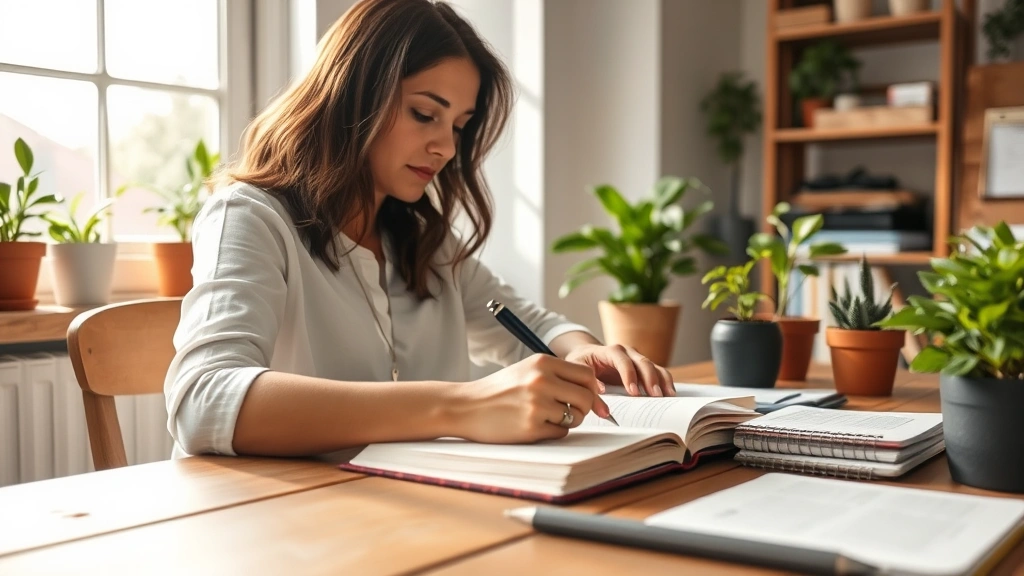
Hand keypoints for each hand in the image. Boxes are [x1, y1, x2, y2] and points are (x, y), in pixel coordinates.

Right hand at [455, 355, 609, 443]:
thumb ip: (558, 376)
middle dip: (585, 408)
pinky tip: (536, 425)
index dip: (593, 388)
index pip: (586, 374)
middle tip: (572, 411)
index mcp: (542, 363)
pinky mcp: (532, 427)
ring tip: (548, 416)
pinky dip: (553, 431)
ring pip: (576, 417)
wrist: (466, 407)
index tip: (591, 397)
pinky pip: (561, 432)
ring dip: (569, 421)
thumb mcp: (527, 370)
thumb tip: (597, 391)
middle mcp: (542, 381)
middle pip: (587, 397)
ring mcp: (537, 405)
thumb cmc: (499, 390)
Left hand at [564, 343, 674, 396]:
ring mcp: (637, 358)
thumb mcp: (579, 374)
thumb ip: (590, 392)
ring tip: (668, 396)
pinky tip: (669, 393)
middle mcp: (627, 352)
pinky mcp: (643, 367)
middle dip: (650, 379)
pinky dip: (665, 381)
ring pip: (654, 366)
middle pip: (642, 362)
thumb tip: (603, 409)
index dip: (629, 375)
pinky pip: (658, 372)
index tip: (633, 392)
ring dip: (661, 381)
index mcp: (610, 351)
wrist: (588, 355)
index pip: (622, 360)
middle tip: (655, 396)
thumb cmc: (582, 363)